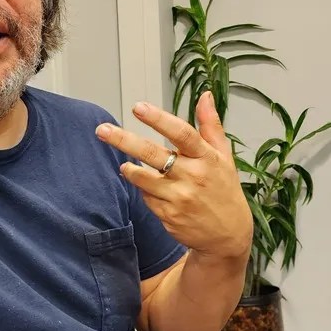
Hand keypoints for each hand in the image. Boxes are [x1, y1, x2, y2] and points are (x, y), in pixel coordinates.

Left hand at [95, 91, 251, 261]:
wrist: (228, 235)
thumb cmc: (224, 189)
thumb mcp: (224, 156)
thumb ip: (211, 125)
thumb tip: (205, 95)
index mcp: (207, 158)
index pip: (182, 133)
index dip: (158, 119)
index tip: (138, 107)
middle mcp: (192, 177)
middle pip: (153, 154)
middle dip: (124, 140)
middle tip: (102, 130)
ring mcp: (179, 198)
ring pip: (142, 178)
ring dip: (130, 169)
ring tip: (125, 165)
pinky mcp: (168, 216)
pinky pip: (146, 197)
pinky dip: (144, 189)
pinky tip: (151, 188)